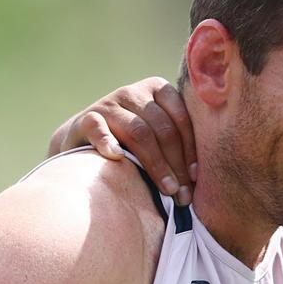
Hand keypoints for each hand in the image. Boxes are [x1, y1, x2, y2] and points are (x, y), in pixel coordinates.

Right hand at [47, 76, 196, 204]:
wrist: (84, 139)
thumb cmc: (131, 142)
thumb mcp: (156, 135)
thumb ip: (177, 145)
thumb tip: (199, 182)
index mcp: (158, 90)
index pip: (180, 119)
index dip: (190, 150)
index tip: (195, 178)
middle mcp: (134, 92)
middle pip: (162, 128)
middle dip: (175, 163)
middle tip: (182, 193)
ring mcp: (109, 103)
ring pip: (138, 131)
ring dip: (155, 163)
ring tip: (166, 189)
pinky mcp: (87, 118)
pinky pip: (99, 129)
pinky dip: (108, 142)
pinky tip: (118, 158)